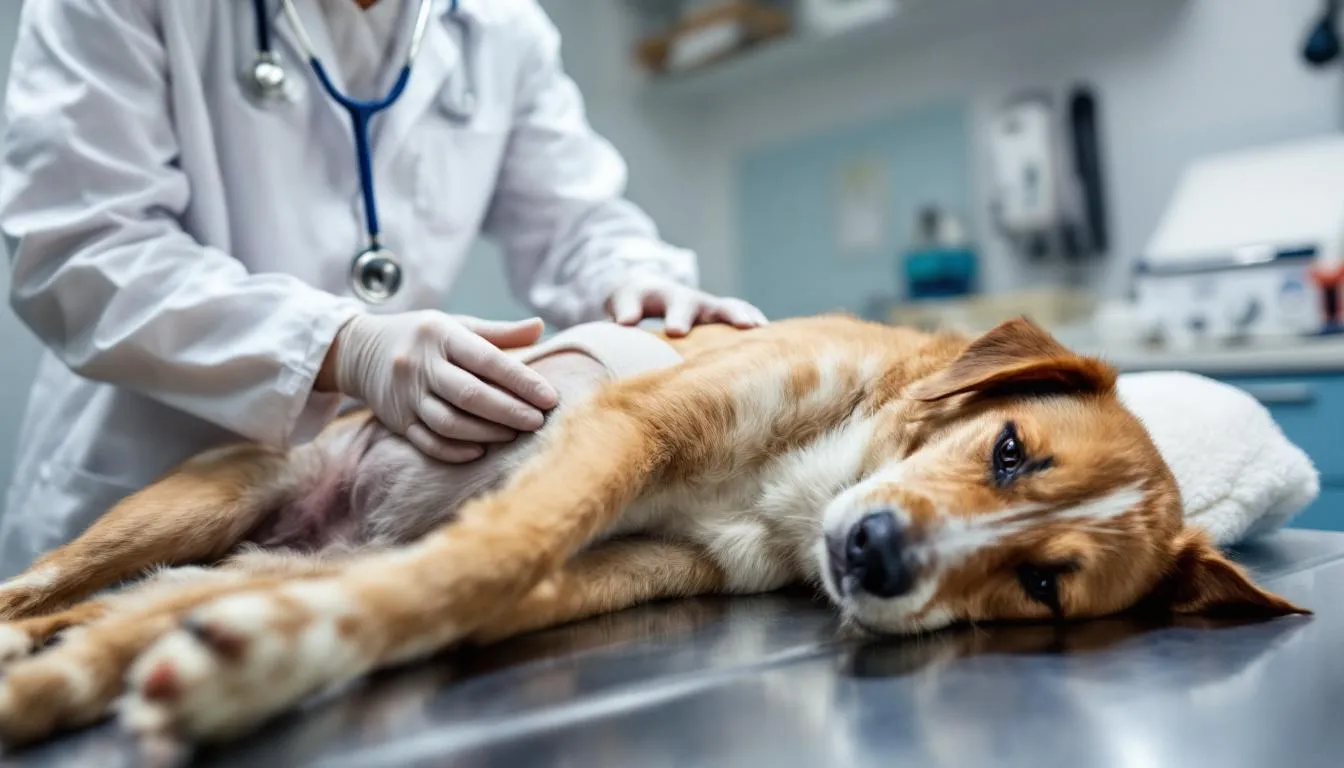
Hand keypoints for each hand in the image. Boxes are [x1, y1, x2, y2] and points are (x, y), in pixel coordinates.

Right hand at [320, 312, 558, 462]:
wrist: (361, 350)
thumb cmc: (424, 336)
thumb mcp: (457, 324)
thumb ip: (498, 332)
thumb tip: (541, 328)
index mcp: (441, 335)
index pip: (487, 360)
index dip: (521, 381)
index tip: (549, 397)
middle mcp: (421, 365)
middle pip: (469, 394)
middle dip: (509, 411)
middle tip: (538, 421)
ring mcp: (407, 395)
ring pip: (449, 422)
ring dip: (486, 433)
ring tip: (514, 435)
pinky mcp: (397, 420)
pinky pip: (427, 442)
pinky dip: (455, 451)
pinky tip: (480, 451)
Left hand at [605, 276, 767, 336]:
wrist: (647, 290)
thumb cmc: (633, 303)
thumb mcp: (624, 302)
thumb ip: (624, 310)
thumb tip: (624, 322)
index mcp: (666, 296)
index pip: (672, 305)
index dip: (676, 316)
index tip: (677, 331)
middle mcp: (692, 300)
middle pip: (713, 305)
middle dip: (724, 314)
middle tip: (741, 326)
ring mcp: (709, 308)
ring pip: (731, 309)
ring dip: (745, 318)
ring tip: (762, 330)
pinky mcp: (720, 318)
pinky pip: (743, 318)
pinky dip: (756, 325)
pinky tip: (774, 345)